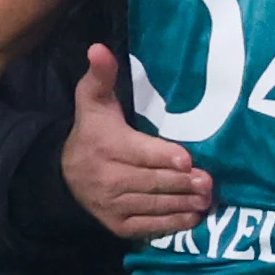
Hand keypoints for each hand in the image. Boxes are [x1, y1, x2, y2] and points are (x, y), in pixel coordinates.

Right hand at [62, 44, 212, 240]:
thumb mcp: (93, 100)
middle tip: (209, 183)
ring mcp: (112, 204)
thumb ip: (102, 75)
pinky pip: (148, 226)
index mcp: (107, 145)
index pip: (140, 153)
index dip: (164, 157)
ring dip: (183, 204)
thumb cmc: (92, 131)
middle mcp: (108, 178)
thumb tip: (99, 48)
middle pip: (152, 181)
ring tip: (207, 199)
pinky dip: (172, 224)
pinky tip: (193, 218)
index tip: (188, 160)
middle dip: (183, 183)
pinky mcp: (117, 224)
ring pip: (153, 204)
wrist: (65, 175)